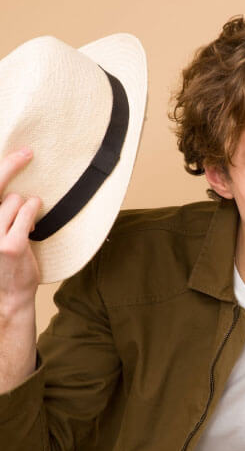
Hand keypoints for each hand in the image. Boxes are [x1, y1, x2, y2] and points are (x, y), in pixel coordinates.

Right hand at [0, 148, 41, 315]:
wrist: (7, 298)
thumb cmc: (1, 265)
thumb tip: (10, 190)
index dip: (2, 166)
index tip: (17, 152)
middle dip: (12, 164)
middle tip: (27, 153)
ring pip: (13, 199)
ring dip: (24, 204)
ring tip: (24, 221)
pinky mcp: (11, 246)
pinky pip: (27, 212)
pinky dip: (34, 208)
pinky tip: (36, 213)